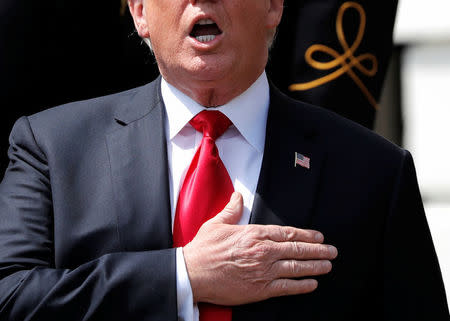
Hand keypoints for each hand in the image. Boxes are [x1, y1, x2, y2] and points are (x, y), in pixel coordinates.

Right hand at [183, 192, 337, 305]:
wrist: (193, 273)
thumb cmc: (204, 249)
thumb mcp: (217, 223)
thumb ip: (232, 209)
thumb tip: (238, 196)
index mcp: (254, 234)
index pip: (288, 233)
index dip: (307, 235)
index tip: (319, 236)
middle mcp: (263, 251)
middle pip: (297, 249)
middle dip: (318, 250)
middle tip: (332, 251)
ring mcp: (263, 271)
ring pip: (296, 267)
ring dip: (315, 266)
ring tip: (328, 265)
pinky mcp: (260, 289)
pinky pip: (287, 287)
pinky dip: (302, 285)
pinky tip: (312, 284)